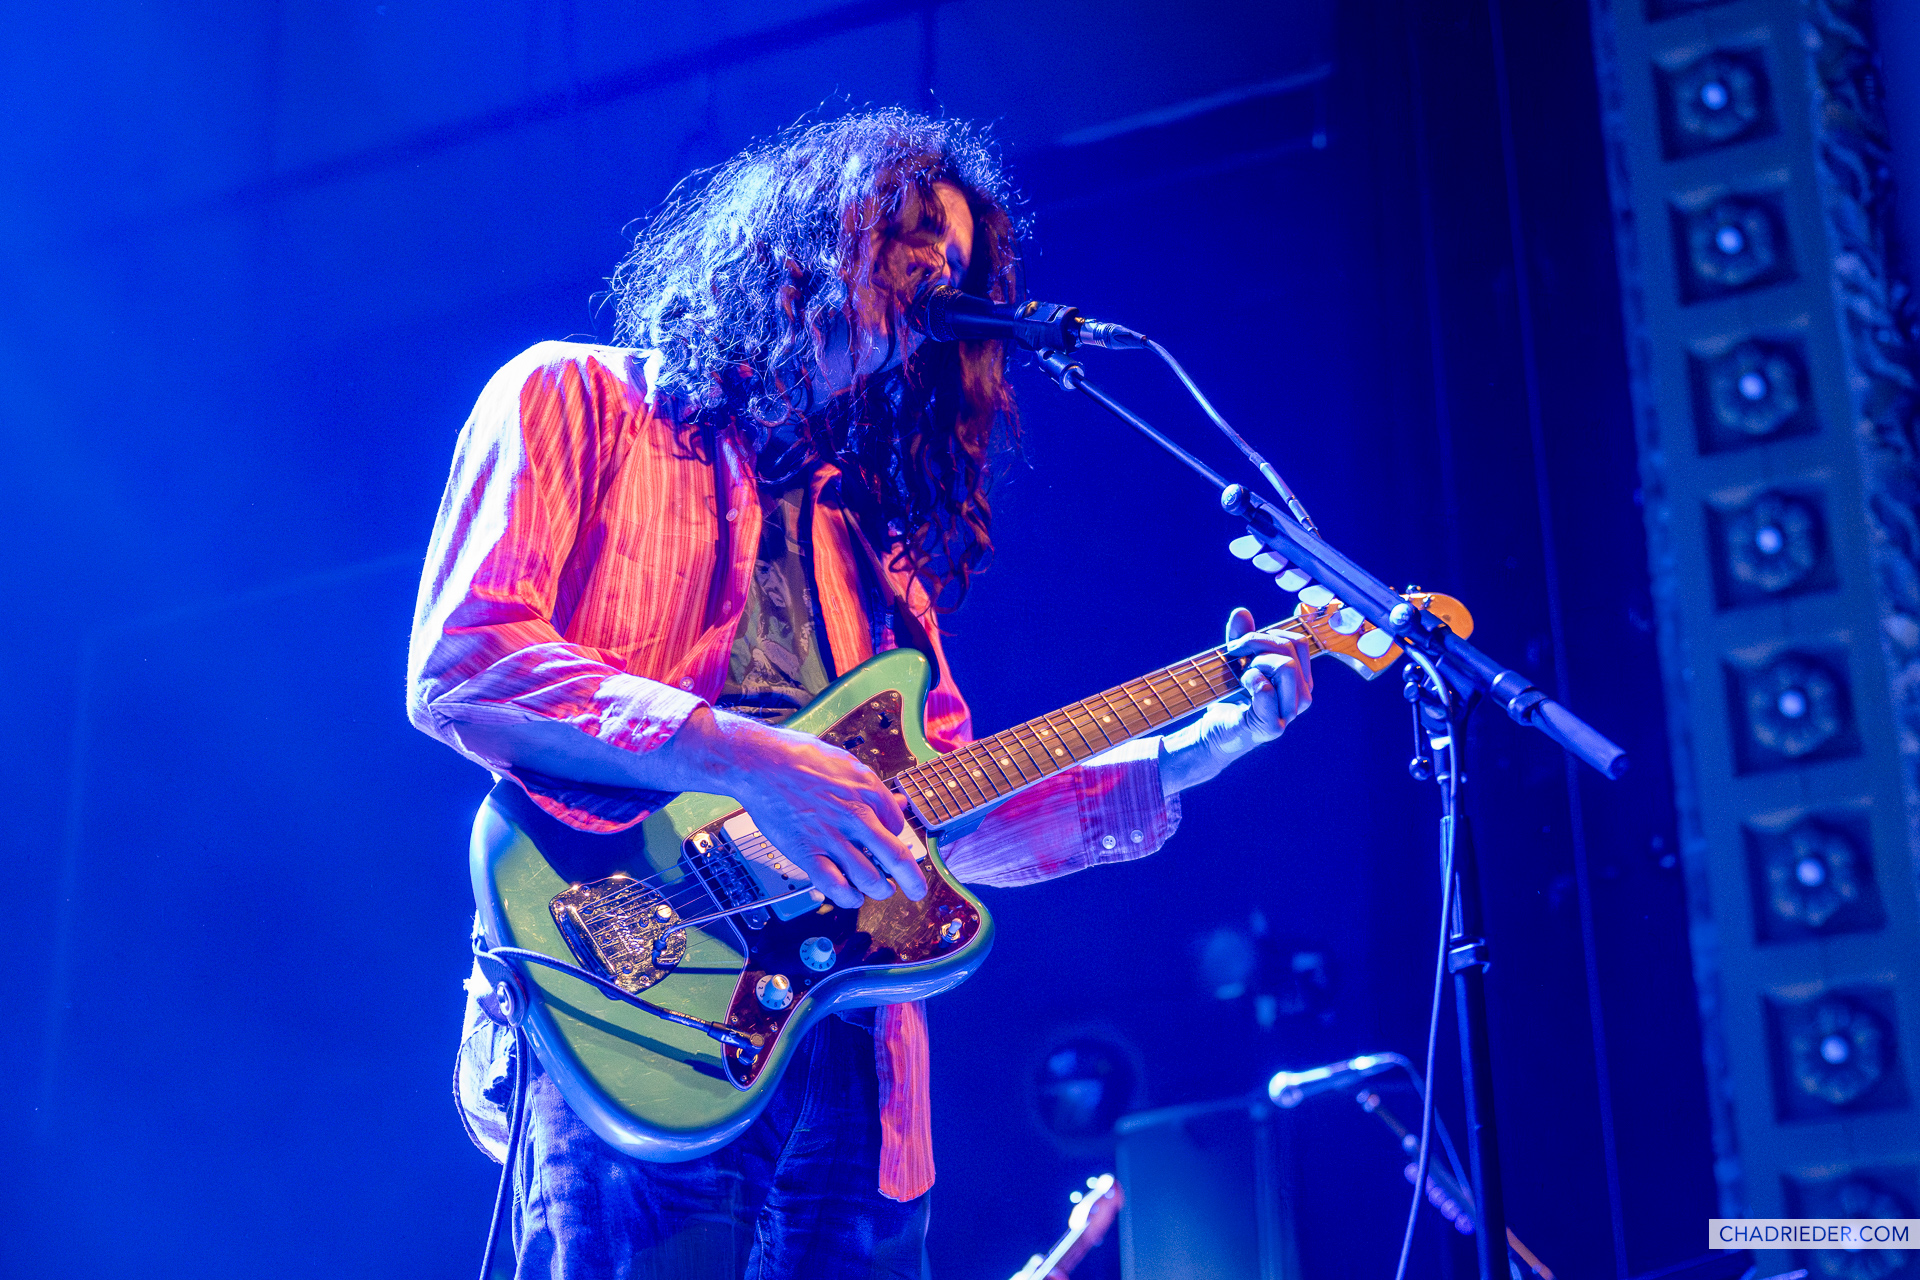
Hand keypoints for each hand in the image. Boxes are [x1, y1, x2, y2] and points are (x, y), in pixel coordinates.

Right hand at [677, 708, 926, 908]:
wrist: (761, 763)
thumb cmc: (800, 757)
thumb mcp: (847, 763)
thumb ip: (873, 788)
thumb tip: (897, 804)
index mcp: (869, 792)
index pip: (899, 827)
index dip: (902, 841)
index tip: (897, 848)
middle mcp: (856, 817)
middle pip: (897, 858)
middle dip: (912, 881)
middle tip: (916, 890)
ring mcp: (832, 837)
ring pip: (869, 878)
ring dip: (880, 890)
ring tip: (881, 891)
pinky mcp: (807, 853)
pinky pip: (835, 885)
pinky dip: (848, 897)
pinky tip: (852, 897)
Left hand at [1158, 607, 1313, 794]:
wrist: (1212, 733)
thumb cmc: (1228, 699)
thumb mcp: (1233, 663)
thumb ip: (1240, 639)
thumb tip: (1242, 612)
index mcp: (1298, 681)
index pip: (1299, 643)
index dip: (1268, 634)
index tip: (1238, 644)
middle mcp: (1300, 698)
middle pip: (1293, 651)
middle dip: (1259, 643)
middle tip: (1233, 654)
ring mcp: (1287, 714)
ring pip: (1288, 668)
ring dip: (1258, 662)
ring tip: (1241, 673)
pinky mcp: (1270, 727)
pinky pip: (1267, 691)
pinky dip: (1252, 680)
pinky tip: (1242, 685)